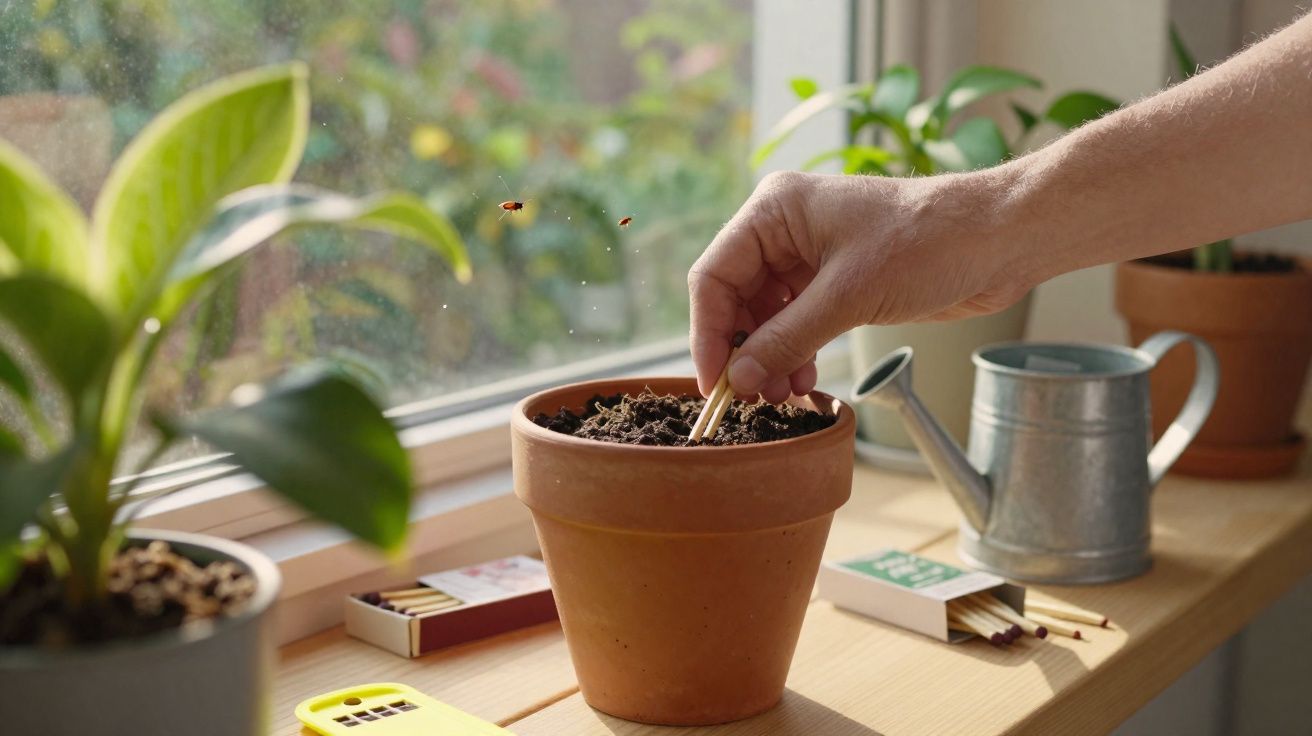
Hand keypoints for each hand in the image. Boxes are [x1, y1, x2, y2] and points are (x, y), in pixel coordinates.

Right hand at [688, 170, 1033, 401]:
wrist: (1000, 240)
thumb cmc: (929, 243)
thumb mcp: (848, 296)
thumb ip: (787, 340)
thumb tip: (739, 380)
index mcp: (775, 210)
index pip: (715, 276)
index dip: (710, 333)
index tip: (716, 383)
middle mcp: (785, 230)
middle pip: (736, 299)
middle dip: (743, 351)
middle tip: (754, 397)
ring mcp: (811, 257)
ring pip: (765, 317)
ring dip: (769, 358)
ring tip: (783, 395)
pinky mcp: (837, 282)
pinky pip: (796, 323)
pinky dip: (795, 353)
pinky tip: (804, 380)